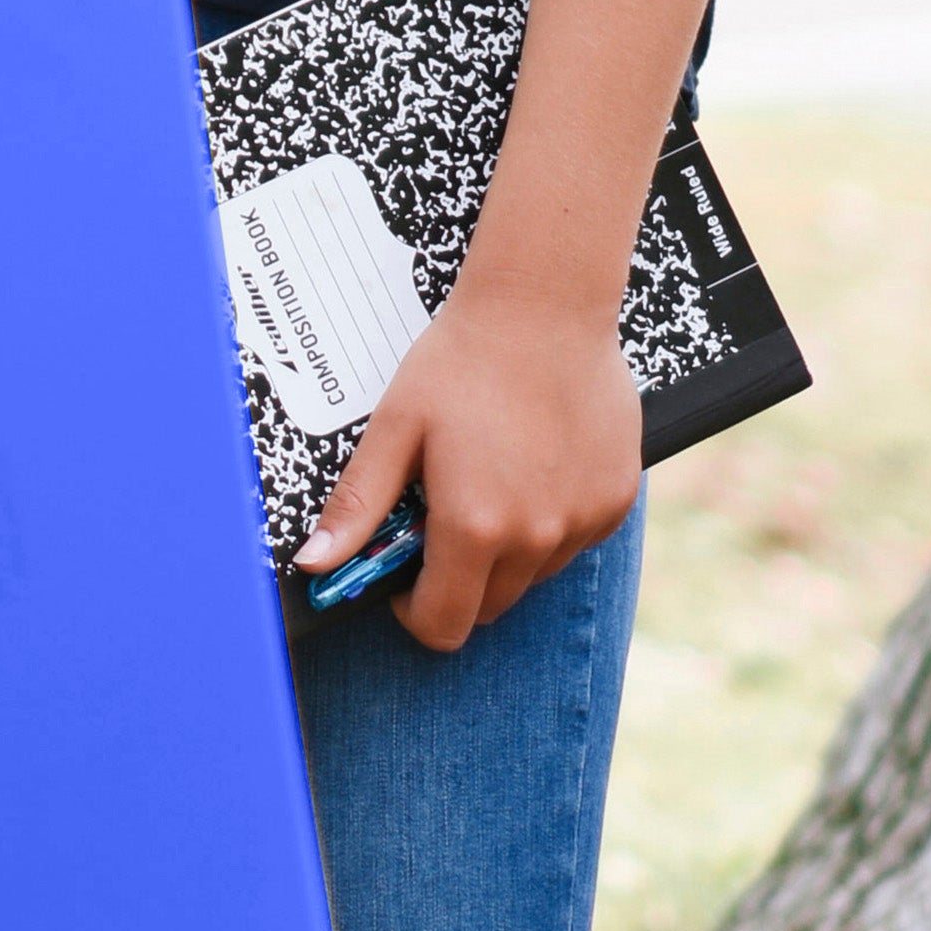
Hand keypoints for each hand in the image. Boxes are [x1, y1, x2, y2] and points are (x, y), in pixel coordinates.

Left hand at [296, 282, 644, 653]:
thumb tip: (314, 563)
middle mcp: (536, 537)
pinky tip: (535, 465)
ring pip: (533, 574)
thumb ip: (358, 505)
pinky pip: (574, 540)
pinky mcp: (616, 500)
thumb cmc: (462, 360)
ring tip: (491, 477)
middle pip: (490, 607)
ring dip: (507, 551)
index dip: (414, 611)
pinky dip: (551, 522)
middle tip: (444, 513)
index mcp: (474, 527)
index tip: (405, 577)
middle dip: (458, 579)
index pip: (443, 625)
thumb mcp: (395, 427)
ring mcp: (583, 521)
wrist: (545, 305)